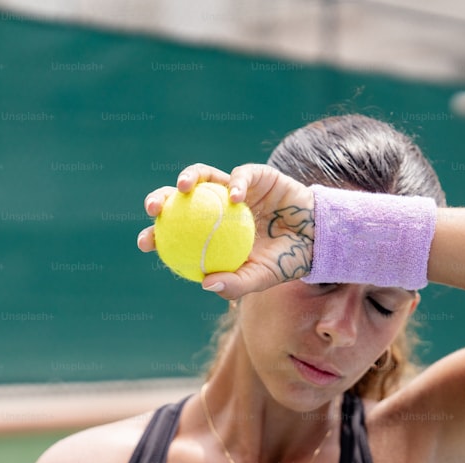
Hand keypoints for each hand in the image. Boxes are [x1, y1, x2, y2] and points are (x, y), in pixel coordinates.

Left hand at [139, 163, 315, 298]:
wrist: (318, 240)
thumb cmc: (286, 261)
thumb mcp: (261, 278)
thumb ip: (236, 283)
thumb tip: (206, 284)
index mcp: (210, 234)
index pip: (175, 233)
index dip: (155, 234)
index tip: (146, 243)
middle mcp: (216, 208)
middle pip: (179, 200)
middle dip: (159, 199)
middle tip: (153, 209)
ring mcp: (234, 190)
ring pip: (204, 177)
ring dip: (189, 177)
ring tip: (184, 187)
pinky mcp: (256, 175)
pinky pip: (242, 175)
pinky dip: (237, 183)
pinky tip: (237, 198)